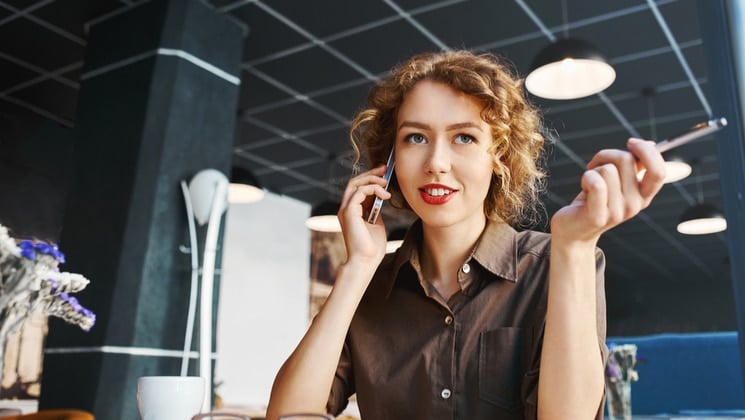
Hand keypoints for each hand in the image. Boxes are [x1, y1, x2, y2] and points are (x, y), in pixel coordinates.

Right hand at [337, 165, 391, 265]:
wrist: (366, 261)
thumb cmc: (372, 247)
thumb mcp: (377, 224)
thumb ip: (375, 211)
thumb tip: (380, 199)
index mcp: (351, 211)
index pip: (358, 188)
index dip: (370, 178)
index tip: (384, 174)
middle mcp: (346, 208)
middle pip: (354, 182)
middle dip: (371, 173)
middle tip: (385, 169)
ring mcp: (345, 209)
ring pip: (355, 184)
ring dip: (372, 179)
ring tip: (386, 182)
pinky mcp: (349, 212)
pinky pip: (360, 192)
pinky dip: (373, 189)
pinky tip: (385, 195)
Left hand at [550, 138, 665, 245]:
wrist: (573, 231)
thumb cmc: (593, 201)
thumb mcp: (617, 183)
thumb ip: (633, 167)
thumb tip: (649, 144)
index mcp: (643, 196)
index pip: (659, 171)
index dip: (647, 151)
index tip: (631, 143)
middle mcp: (634, 205)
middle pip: (626, 160)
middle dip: (607, 155)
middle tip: (596, 165)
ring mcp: (617, 212)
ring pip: (607, 169)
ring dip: (593, 170)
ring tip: (589, 183)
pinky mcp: (597, 216)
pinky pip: (596, 182)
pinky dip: (586, 177)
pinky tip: (583, 186)